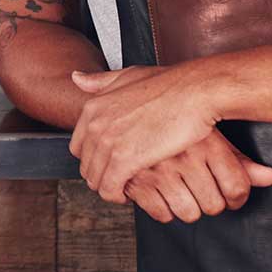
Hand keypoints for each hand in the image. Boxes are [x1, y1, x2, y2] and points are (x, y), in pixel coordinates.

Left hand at [68, 64, 224, 203]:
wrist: (195, 92)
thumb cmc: (170, 84)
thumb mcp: (128, 75)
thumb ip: (101, 81)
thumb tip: (76, 78)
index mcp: (94, 107)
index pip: (78, 146)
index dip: (93, 159)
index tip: (110, 164)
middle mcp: (95, 124)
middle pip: (86, 165)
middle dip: (100, 175)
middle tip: (119, 180)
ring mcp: (108, 142)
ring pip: (95, 179)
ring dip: (108, 188)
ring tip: (125, 189)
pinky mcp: (125, 160)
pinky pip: (109, 188)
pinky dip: (116, 196)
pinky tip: (130, 194)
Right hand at [120, 128, 271, 222]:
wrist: (125, 104)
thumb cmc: (173, 119)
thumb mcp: (209, 134)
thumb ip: (240, 160)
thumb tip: (270, 178)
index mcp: (206, 142)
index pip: (237, 187)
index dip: (237, 198)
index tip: (230, 196)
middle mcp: (185, 155)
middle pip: (214, 205)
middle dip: (210, 204)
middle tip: (201, 192)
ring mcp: (159, 169)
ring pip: (189, 213)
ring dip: (187, 208)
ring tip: (181, 192)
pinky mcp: (136, 180)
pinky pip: (162, 214)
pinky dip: (162, 209)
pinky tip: (161, 193)